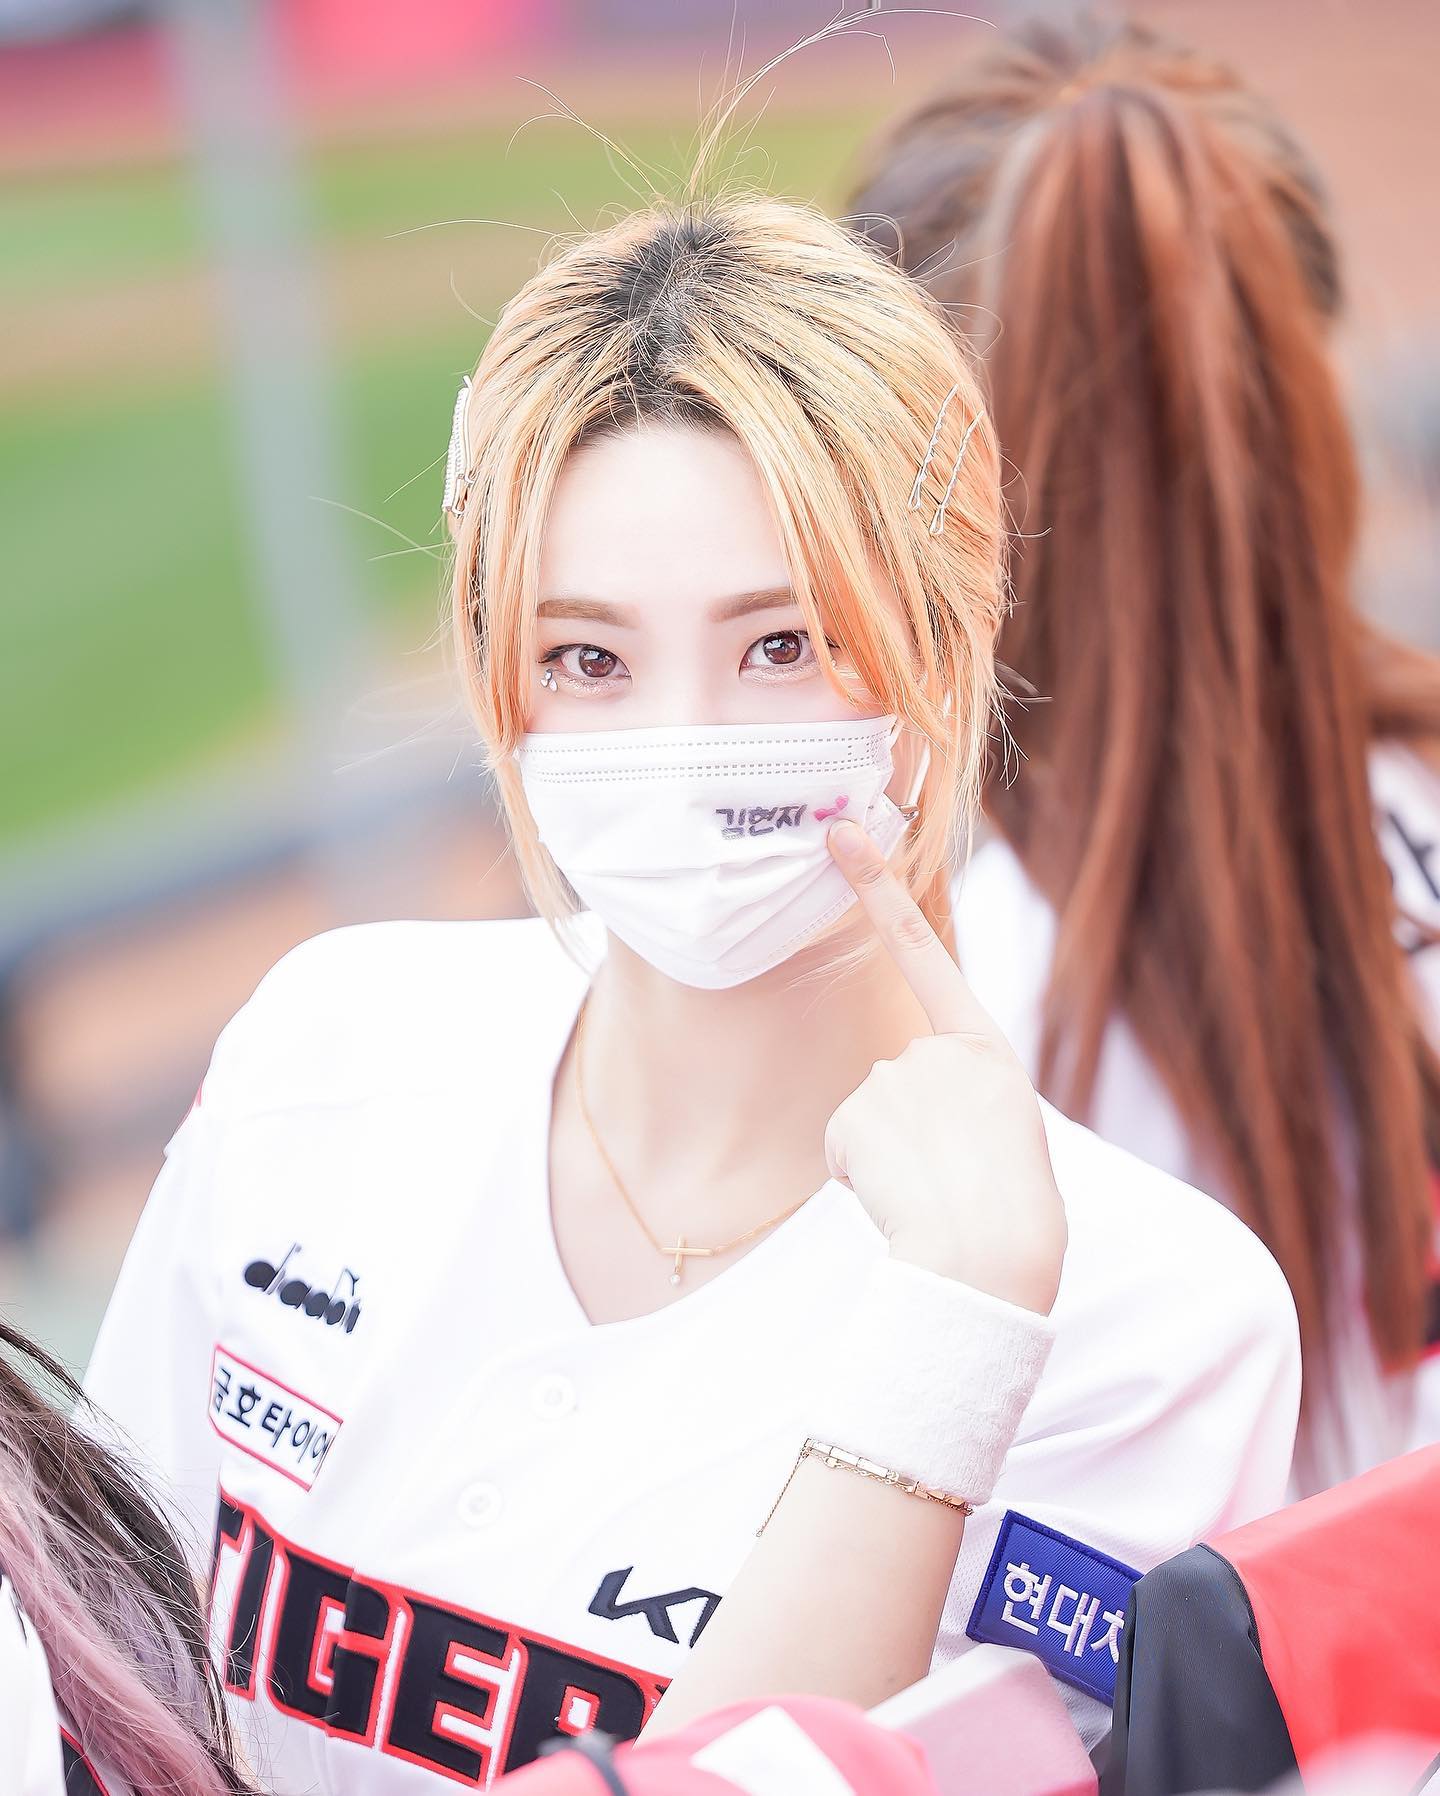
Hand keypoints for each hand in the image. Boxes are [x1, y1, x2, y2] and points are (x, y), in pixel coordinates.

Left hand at [823, 821, 1066, 1314]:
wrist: (992, 1260)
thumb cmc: (1012, 1217)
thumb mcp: (1005, 1134)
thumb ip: (961, 1099)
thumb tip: (905, 1101)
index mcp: (986, 1051)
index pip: (923, 952)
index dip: (879, 888)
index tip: (843, 832)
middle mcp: (937, 1049)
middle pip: (893, 1080)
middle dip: (904, 1130)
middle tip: (949, 1176)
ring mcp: (894, 1076)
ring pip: (866, 1118)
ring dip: (886, 1159)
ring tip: (931, 1192)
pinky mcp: (856, 1113)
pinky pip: (843, 1151)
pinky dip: (862, 1180)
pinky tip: (898, 1198)